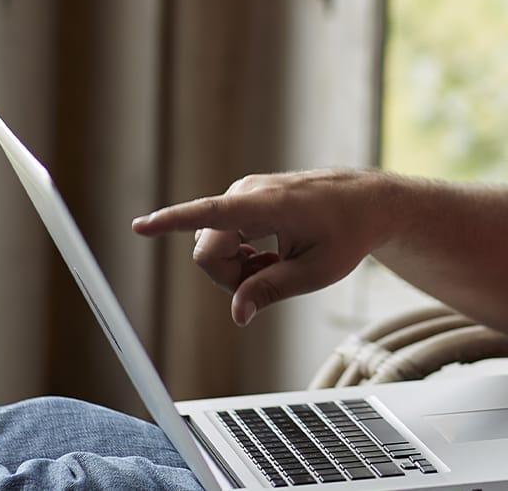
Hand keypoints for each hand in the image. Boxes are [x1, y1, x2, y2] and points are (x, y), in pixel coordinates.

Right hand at [131, 169, 402, 325]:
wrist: (368, 202)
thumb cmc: (348, 233)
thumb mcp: (315, 272)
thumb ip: (271, 291)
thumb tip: (237, 315)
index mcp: (266, 205)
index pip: (209, 214)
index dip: (171, 223)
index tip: (139, 227)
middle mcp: (247, 191)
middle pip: (207, 251)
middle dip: (229, 277)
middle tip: (269, 282)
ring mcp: (245, 193)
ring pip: (213, 245)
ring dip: (236, 267)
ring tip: (275, 265)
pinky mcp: (245, 198)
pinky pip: (223, 235)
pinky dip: (241, 254)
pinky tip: (269, 256)